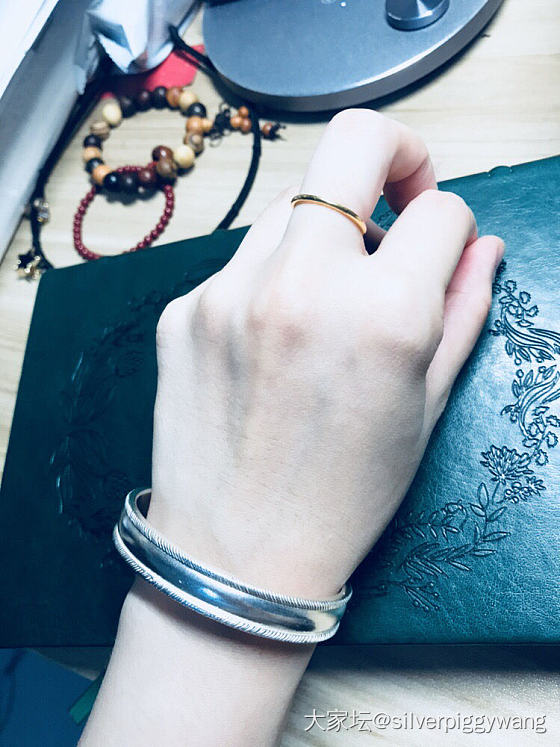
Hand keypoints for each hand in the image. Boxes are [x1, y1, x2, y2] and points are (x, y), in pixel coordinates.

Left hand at [149, 109, 503, 598]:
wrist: (237, 555)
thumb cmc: (346, 495)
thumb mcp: (427, 408)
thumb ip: (463, 311)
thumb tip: (481, 248)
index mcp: (383, 312)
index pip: (441, 211)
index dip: (453, 229)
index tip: (442, 252)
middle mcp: (302, 282)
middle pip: (353, 144)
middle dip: (394, 157)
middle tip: (397, 208)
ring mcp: (229, 289)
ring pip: (293, 204)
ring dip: (326, 231)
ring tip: (329, 298)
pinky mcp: (183, 308)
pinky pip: (243, 260)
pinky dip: (272, 277)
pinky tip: (273, 338)